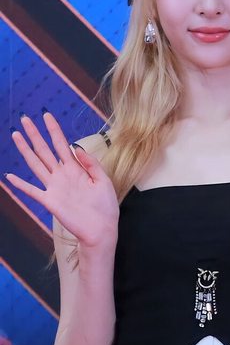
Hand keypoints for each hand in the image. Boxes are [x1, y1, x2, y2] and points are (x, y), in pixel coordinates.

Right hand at [5, 110, 118, 250]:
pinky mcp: (50, 201)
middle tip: (25, 119)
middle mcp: (62, 175)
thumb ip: (91, 163)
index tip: (46, 116)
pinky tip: (9, 177)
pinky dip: (20, 184)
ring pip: (36, 164)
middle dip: (35, 134)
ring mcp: (54, 187)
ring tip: (16, 135)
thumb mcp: (103, 180)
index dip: (54, 130)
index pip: (61, 144)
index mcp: (76, 169)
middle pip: (44, 150)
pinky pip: (32, 191)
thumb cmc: (105, 207)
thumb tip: (77, 147)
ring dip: (25, 150)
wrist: (102, 229)